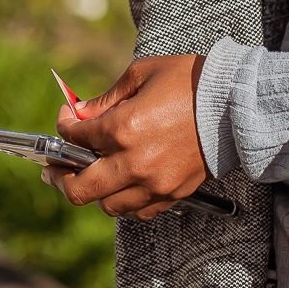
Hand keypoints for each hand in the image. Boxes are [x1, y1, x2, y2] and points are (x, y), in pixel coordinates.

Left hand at [44, 54, 209, 219]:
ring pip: (107, 206)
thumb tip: (80, 114)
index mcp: (123, 128)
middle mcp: (134, 162)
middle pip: (80, 188)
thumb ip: (106, 99)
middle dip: (59, 178)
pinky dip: (124, 202)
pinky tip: (120, 186)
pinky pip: (137, 212)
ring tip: (90, 177)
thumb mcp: (141, 75)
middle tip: (53, 171)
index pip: (75, 138)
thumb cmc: (190, 82)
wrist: (235, 103)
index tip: (66, 120)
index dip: (63, 128)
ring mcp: (154, 183)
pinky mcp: (172, 194)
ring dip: (94, 193)